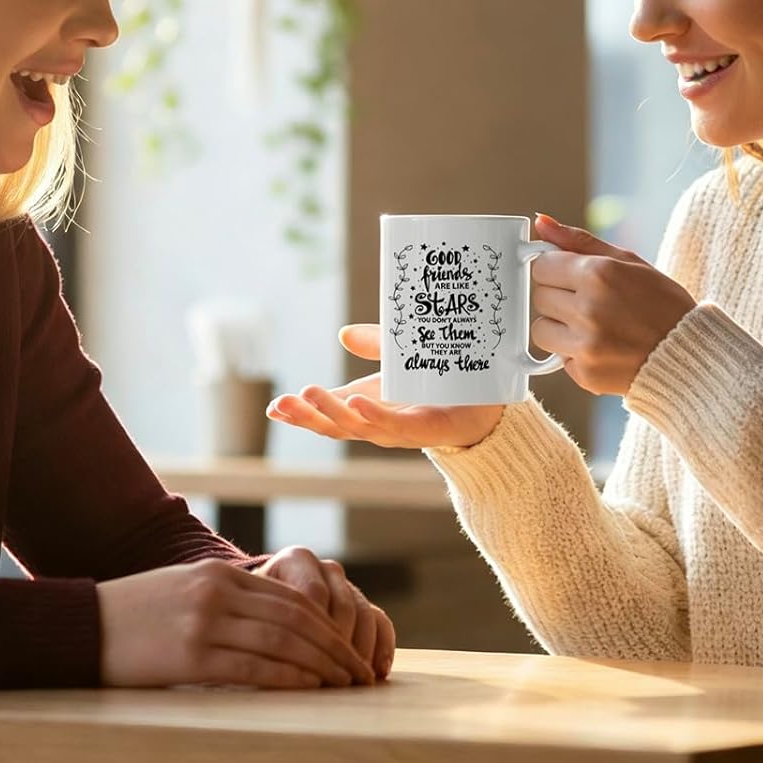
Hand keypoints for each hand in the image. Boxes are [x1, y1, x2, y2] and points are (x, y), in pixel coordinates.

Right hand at [97, 559, 376, 688]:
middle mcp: (217, 592)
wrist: (83, 627)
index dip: (326, 624)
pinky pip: (252, 668)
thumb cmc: (135, 615)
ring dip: (320, 665)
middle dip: (333, 647)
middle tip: (360, 673)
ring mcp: (205, 623)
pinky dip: (287, 678)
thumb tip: (274, 623)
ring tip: (344, 686)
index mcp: (218, 573)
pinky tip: (309, 689)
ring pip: (280, 642)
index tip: (349, 647)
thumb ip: (227, 598)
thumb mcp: (185, 590)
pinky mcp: (190, 656)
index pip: (289, 597)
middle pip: (294, 619)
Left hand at [257, 546, 394, 679]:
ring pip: (364, 615)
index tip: (307, 665)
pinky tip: (378, 671)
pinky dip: (383, 646)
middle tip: (334, 679)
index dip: (312, 633)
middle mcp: (326, 568)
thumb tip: (280, 661)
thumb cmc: (254, 615)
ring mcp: (348, 585)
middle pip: (343, 606)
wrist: (265, 609)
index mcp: (296, 559)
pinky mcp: (364, 605)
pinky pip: (380, 621)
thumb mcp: (253, 614)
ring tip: (354, 681)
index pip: (313, 594)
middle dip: (339, 647)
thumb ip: (265, 627)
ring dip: (361, 651)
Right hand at [267, 324, 505, 450]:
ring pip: (358, 428)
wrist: (488, 399)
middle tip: (284, 402)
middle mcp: (378, 422)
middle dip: (307, 416)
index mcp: (366, 407)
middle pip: (335, 426)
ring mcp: (401, 429)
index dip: (300, 414)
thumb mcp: (400, 356)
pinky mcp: (426, 429)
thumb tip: (343, 333)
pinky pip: (394, 426)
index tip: (274, 407)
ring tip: (309, 396)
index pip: (325, 415)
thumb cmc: (439, 381)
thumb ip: (375, 344)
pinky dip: (372, 417)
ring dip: (331, 414)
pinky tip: (355, 407)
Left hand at [530, 213, 695, 395]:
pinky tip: (601, 348)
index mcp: (598, 274)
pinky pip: (558, 358)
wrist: (691, 355)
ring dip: (559, 327)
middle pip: (540, 297)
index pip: (542, 266)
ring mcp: (585, 345)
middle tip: (587, 302)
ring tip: (591, 326)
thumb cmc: (662, 303)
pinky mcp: (585, 374)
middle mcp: (588, 309)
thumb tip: (542, 223)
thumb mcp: (627, 261)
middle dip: (558, 297)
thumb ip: (579, 241)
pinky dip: (574, 354)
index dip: (554, 270)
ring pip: (541, 329)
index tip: (569, 276)